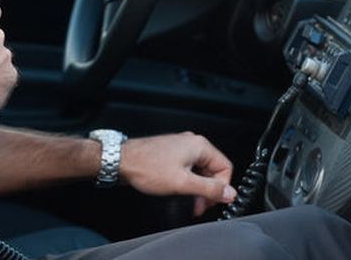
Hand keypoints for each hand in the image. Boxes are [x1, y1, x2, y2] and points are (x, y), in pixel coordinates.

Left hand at [119, 132, 236, 216]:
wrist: (121, 161)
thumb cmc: (147, 167)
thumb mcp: (183, 183)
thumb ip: (209, 189)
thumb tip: (229, 193)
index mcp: (199, 146)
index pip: (225, 167)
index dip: (222, 187)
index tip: (214, 201)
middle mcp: (191, 143)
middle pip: (212, 170)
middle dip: (208, 190)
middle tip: (200, 207)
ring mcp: (180, 148)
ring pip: (200, 171)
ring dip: (197, 189)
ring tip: (190, 203)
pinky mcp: (171, 154)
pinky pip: (188, 169)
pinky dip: (187, 183)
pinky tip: (180, 193)